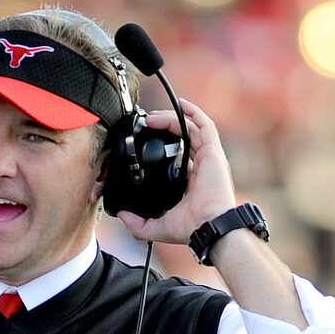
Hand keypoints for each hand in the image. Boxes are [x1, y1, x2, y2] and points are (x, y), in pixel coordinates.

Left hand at [117, 98, 236, 244]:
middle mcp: (201, 167)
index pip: (178, 157)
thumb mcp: (157, 228)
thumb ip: (138, 225)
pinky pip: (204, 125)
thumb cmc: (191, 228)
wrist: (208, 226)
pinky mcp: (213, 152)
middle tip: (146, 123)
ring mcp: (208, 158)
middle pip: (183, 139)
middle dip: (165, 127)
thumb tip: (121, 216)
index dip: (163, 147)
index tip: (146, 143)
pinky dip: (193, 113)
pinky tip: (179, 105)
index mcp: (191, 181)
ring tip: (153, 116)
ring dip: (172, 119)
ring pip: (191, 129)